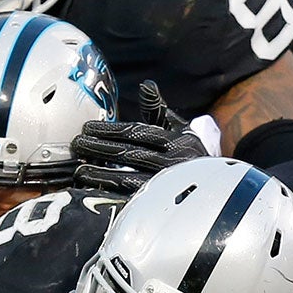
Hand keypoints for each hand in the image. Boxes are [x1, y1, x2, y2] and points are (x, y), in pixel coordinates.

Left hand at [71, 81, 209, 195]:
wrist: (215, 189)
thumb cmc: (190, 155)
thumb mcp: (180, 129)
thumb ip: (159, 110)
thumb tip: (147, 86)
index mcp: (174, 142)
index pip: (136, 133)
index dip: (110, 130)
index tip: (87, 127)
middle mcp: (171, 163)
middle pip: (128, 154)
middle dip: (100, 149)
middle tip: (77, 145)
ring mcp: (165, 187)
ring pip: (128, 178)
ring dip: (101, 175)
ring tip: (79, 171)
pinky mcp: (160, 206)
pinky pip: (132, 200)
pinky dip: (112, 196)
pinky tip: (94, 192)